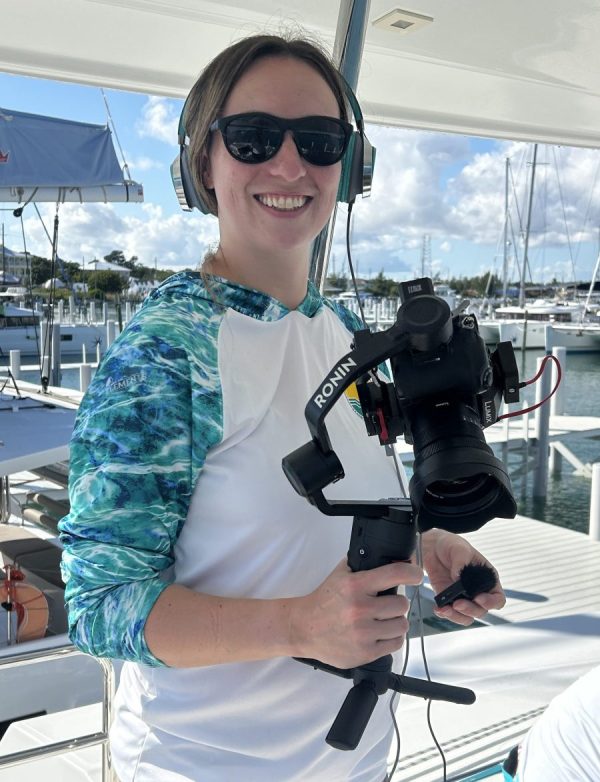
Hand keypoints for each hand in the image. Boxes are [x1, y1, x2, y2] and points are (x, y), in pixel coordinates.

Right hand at [291, 559, 422, 668]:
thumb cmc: (324, 601)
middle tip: (387, 603)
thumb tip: (392, 557)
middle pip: (401, 604)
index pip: (394, 574)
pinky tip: (381, 632)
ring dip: (396, 621)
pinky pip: (395, 643)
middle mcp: (360, 609)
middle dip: (396, 603)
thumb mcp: (340, 575)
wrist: (304, 628)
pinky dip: (392, 637)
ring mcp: (363, 633)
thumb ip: (362, 565)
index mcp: (355, 586)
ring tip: (384, 619)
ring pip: (402, 625)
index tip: (416, 574)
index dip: (412, 573)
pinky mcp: (365, 653)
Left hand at [420, 529, 504, 625]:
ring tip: (445, 609)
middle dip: (470, 609)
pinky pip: (451, 613)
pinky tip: (438, 608)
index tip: (478, 598)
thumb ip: (461, 560)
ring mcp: (463, 597)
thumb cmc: (452, 545)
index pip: (497, 598)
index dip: (491, 602)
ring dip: (457, 616)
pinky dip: (445, 613)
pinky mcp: (449, 600)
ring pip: (467, 616)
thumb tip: (458, 577)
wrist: (433, 548)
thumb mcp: (459, 547)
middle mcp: (477, 591)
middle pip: (481, 610)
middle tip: (457, 603)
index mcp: (487, 579)